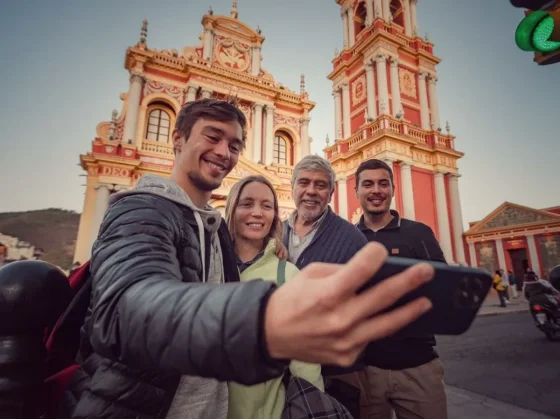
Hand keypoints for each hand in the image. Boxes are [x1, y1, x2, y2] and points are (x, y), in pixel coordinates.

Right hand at [264, 242, 433, 365]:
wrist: (270, 334)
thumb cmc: (292, 299)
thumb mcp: (312, 274)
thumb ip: (342, 271)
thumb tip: (371, 270)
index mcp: (327, 293)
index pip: (361, 270)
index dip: (375, 255)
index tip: (382, 250)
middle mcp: (339, 319)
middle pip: (383, 297)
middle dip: (409, 281)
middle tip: (427, 271)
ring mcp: (345, 341)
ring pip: (387, 325)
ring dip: (410, 311)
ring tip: (426, 302)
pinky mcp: (347, 356)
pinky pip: (370, 339)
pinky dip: (377, 327)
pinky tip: (386, 318)